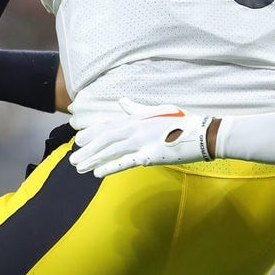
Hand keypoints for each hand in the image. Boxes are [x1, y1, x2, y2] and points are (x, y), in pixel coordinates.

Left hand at [70, 99, 215, 176]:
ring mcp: (141, 141)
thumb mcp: (158, 110)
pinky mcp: (149, 155)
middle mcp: (136, 128)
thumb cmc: (183, 122)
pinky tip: (97, 173)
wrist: (202, 133)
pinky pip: (125, 162)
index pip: (109, 125)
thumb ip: (137, 108)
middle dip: (87, 148)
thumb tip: (121, 101)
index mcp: (137, 118)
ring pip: (111, 150)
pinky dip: (110, 166)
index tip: (78, 139)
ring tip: (78, 167)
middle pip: (105, 138)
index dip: (92, 132)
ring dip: (93, 158)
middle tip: (72, 157)